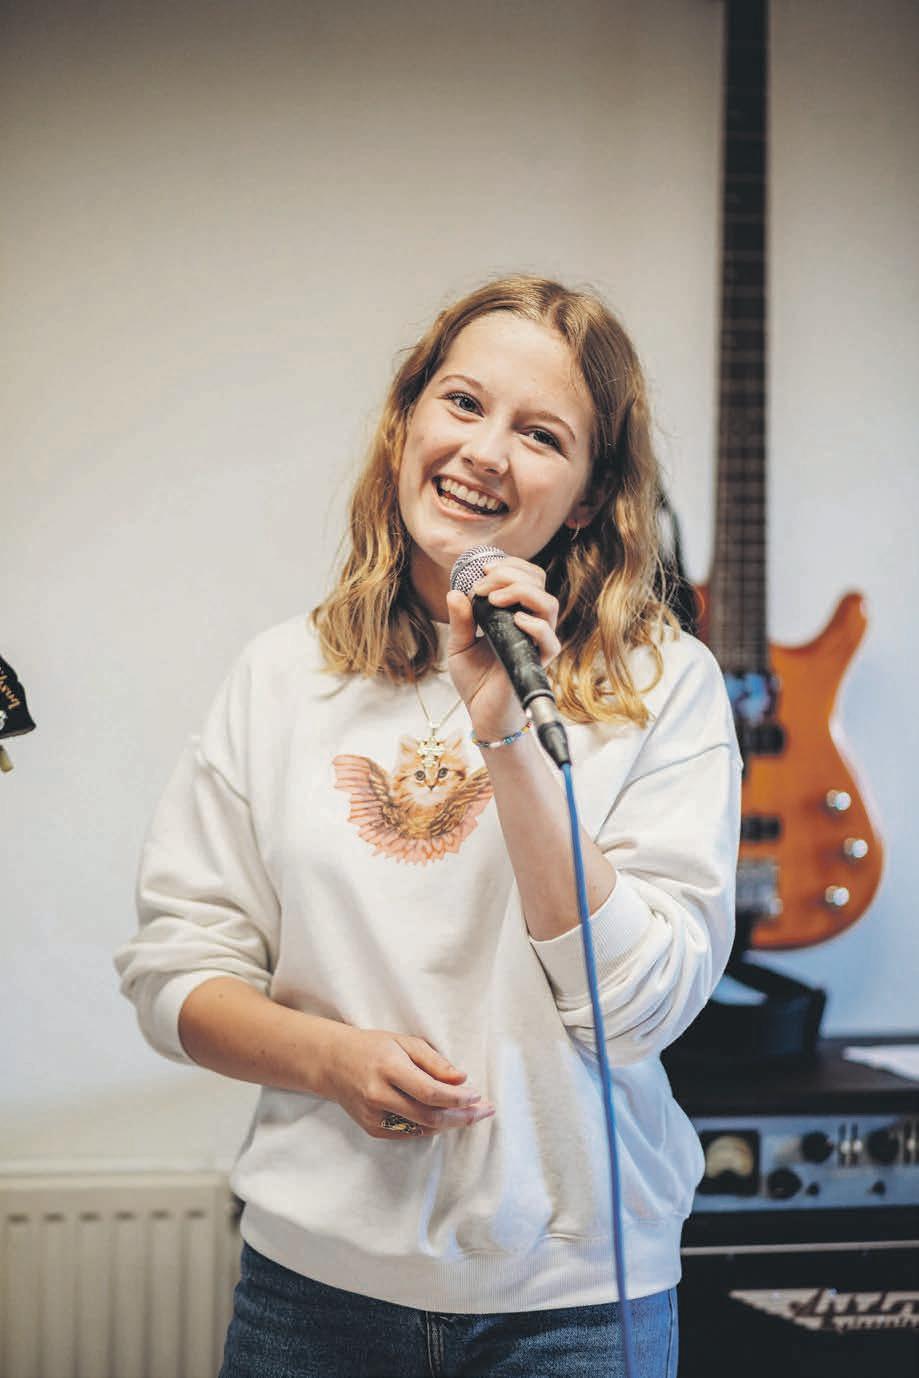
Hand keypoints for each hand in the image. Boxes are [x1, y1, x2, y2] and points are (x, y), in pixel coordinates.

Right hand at [320, 1026, 495, 1139]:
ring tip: (471, 1113)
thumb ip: (434, 1062)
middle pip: (429, 1116)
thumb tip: (462, 1080)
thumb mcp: (404, 1042)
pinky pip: (409, 1131)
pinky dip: (430, 1125)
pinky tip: (444, 1117)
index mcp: (388, 1068)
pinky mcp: (372, 1129)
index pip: (430, 1092)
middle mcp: (378, 1095)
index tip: (477, 1096)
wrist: (333, 1063)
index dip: (457, 1098)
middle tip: (485, 1111)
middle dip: (462, 1117)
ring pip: (422, 1127)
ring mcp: (374, 1116)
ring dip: (450, 1123)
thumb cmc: (373, 1047)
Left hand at [444, 556, 560, 738]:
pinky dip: (535, 625)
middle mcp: (531, 624)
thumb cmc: (475, 679)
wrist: (481, 713)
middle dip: (510, 574)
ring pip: (548, 604)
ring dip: (521, 592)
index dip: (510, 566)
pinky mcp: (537, 663)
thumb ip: (460, 620)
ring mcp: (537, 643)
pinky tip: (515, 620)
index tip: (483, 569)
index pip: (527, 578)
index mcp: (515, 614)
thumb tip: (454, 592)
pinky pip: (550, 640)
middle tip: (482, 585)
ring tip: (494, 598)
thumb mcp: (459, 645)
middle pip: (539, 583)